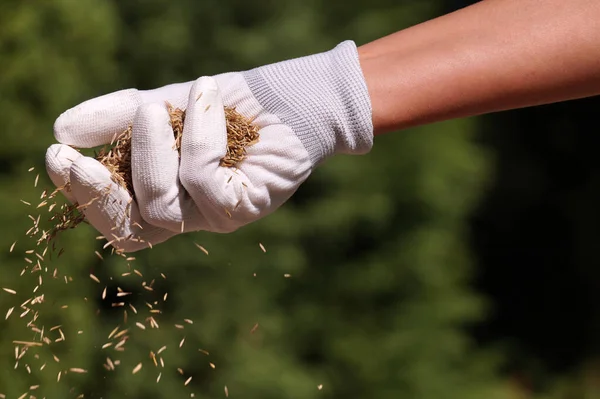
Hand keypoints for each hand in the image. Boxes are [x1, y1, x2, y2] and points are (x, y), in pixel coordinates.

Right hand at [45, 41, 372, 251]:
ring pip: (163, 204)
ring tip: (157, 104)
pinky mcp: (244, 207)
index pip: (114, 210)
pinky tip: (207, 98)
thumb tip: (64, 129)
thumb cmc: (230, 104)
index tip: (55, 151)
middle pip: (130, 229)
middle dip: (96, 192)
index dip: (81, 190)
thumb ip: (119, 117)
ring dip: (152, 150)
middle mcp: (187, 213)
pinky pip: (204, 179)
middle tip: (71, 156)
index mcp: (163, 193)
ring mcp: (215, 215)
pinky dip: (198, 134)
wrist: (290, 97)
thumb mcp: (167, 104)